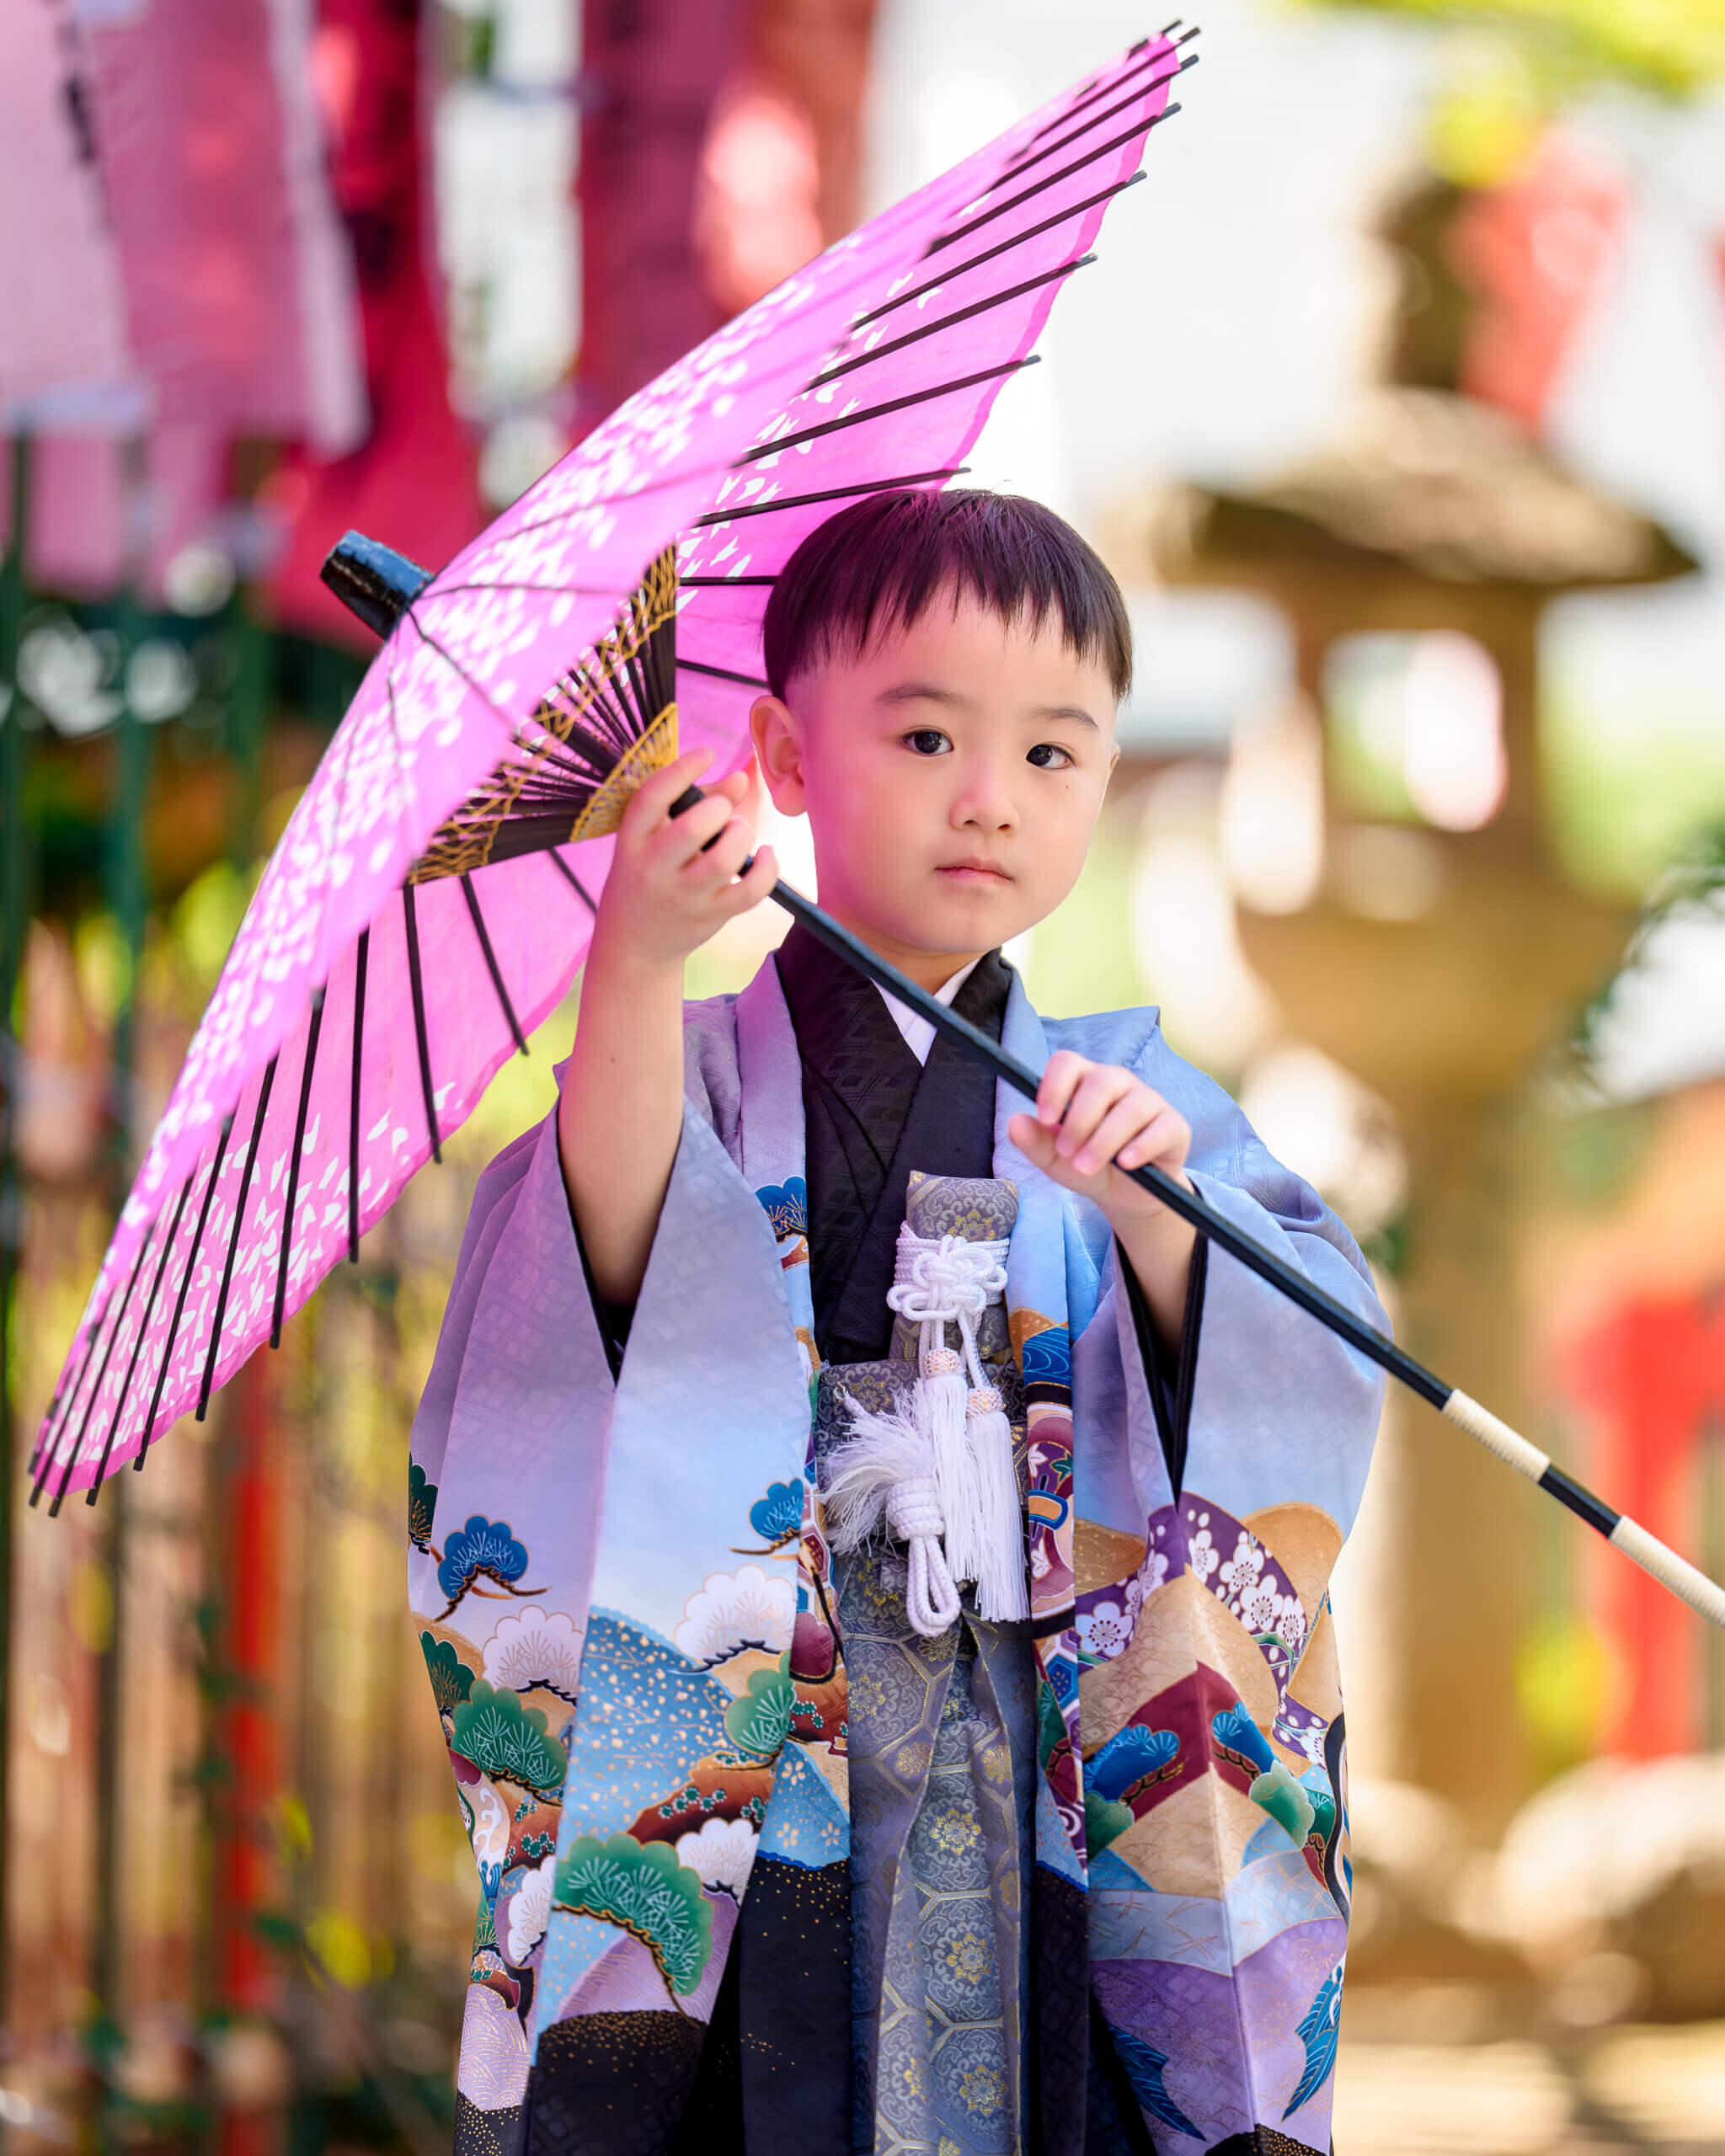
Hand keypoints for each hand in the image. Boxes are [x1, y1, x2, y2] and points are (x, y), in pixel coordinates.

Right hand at [591, 747, 776, 970]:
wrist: (633, 942)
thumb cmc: (650, 874)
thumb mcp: (655, 837)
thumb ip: (696, 803)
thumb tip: (741, 779)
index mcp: (632, 839)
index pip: (653, 797)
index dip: (682, 770)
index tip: (706, 753)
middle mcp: (652, 868)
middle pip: (692, 828)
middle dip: (719, 809)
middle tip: (723, 813)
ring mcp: (681, 896)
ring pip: (723, 860)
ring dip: (742, 835)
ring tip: (740, 832)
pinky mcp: (709, 917)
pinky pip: (749, 892)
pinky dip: (767, 869)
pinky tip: (766, 855)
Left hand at [1007, 1051, 1191, 1228]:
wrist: (1127, 1194)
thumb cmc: (1088, 1164)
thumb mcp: (1055, 1160)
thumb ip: (1034, 1142)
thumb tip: (1014, 1123)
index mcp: (1083, 1081)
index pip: (1067, 1062)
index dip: (1054, 1086)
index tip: (1045, 1119)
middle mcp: (1118, 1083)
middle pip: (1100, 1083)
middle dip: (1079, 1121)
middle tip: (1066, 1153)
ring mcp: (1149, 1101)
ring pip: (1130, 1109)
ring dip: (1104, 1141)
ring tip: (1086, 1167)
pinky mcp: (1174, 1126)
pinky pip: (1160, 1129)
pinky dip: (1139, 1148)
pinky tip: (1125, 1164)